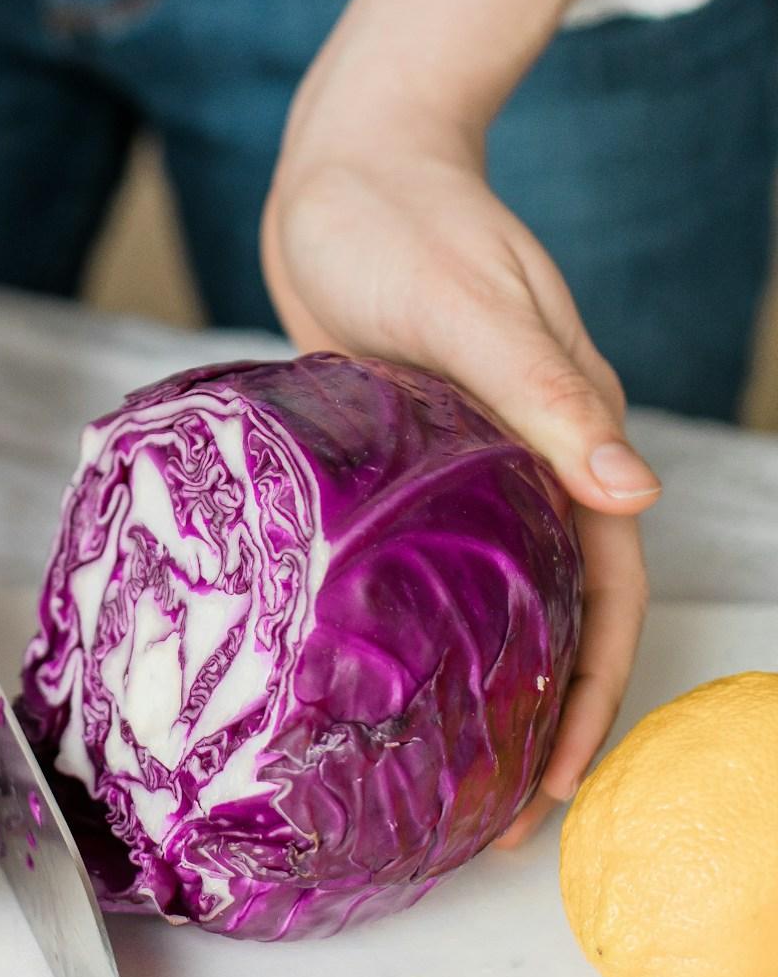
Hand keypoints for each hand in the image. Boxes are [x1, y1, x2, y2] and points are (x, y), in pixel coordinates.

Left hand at [264, 118, 655, 844]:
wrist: (343, 165)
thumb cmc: (401, 216)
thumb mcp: (467, 297)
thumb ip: (539, 386)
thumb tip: (632, 490)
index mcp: (562, 421)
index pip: (606, 579)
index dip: (597, 683)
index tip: (563, 779)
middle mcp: (524, 446)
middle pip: (559, 600)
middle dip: (545, 707)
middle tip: (496, 811)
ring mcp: (462, 447)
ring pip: (495, 579)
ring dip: (485, 669)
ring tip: (445, 761)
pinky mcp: (402, 440)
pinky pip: (428, 539)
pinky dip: (423, 603)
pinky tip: (379, 654)